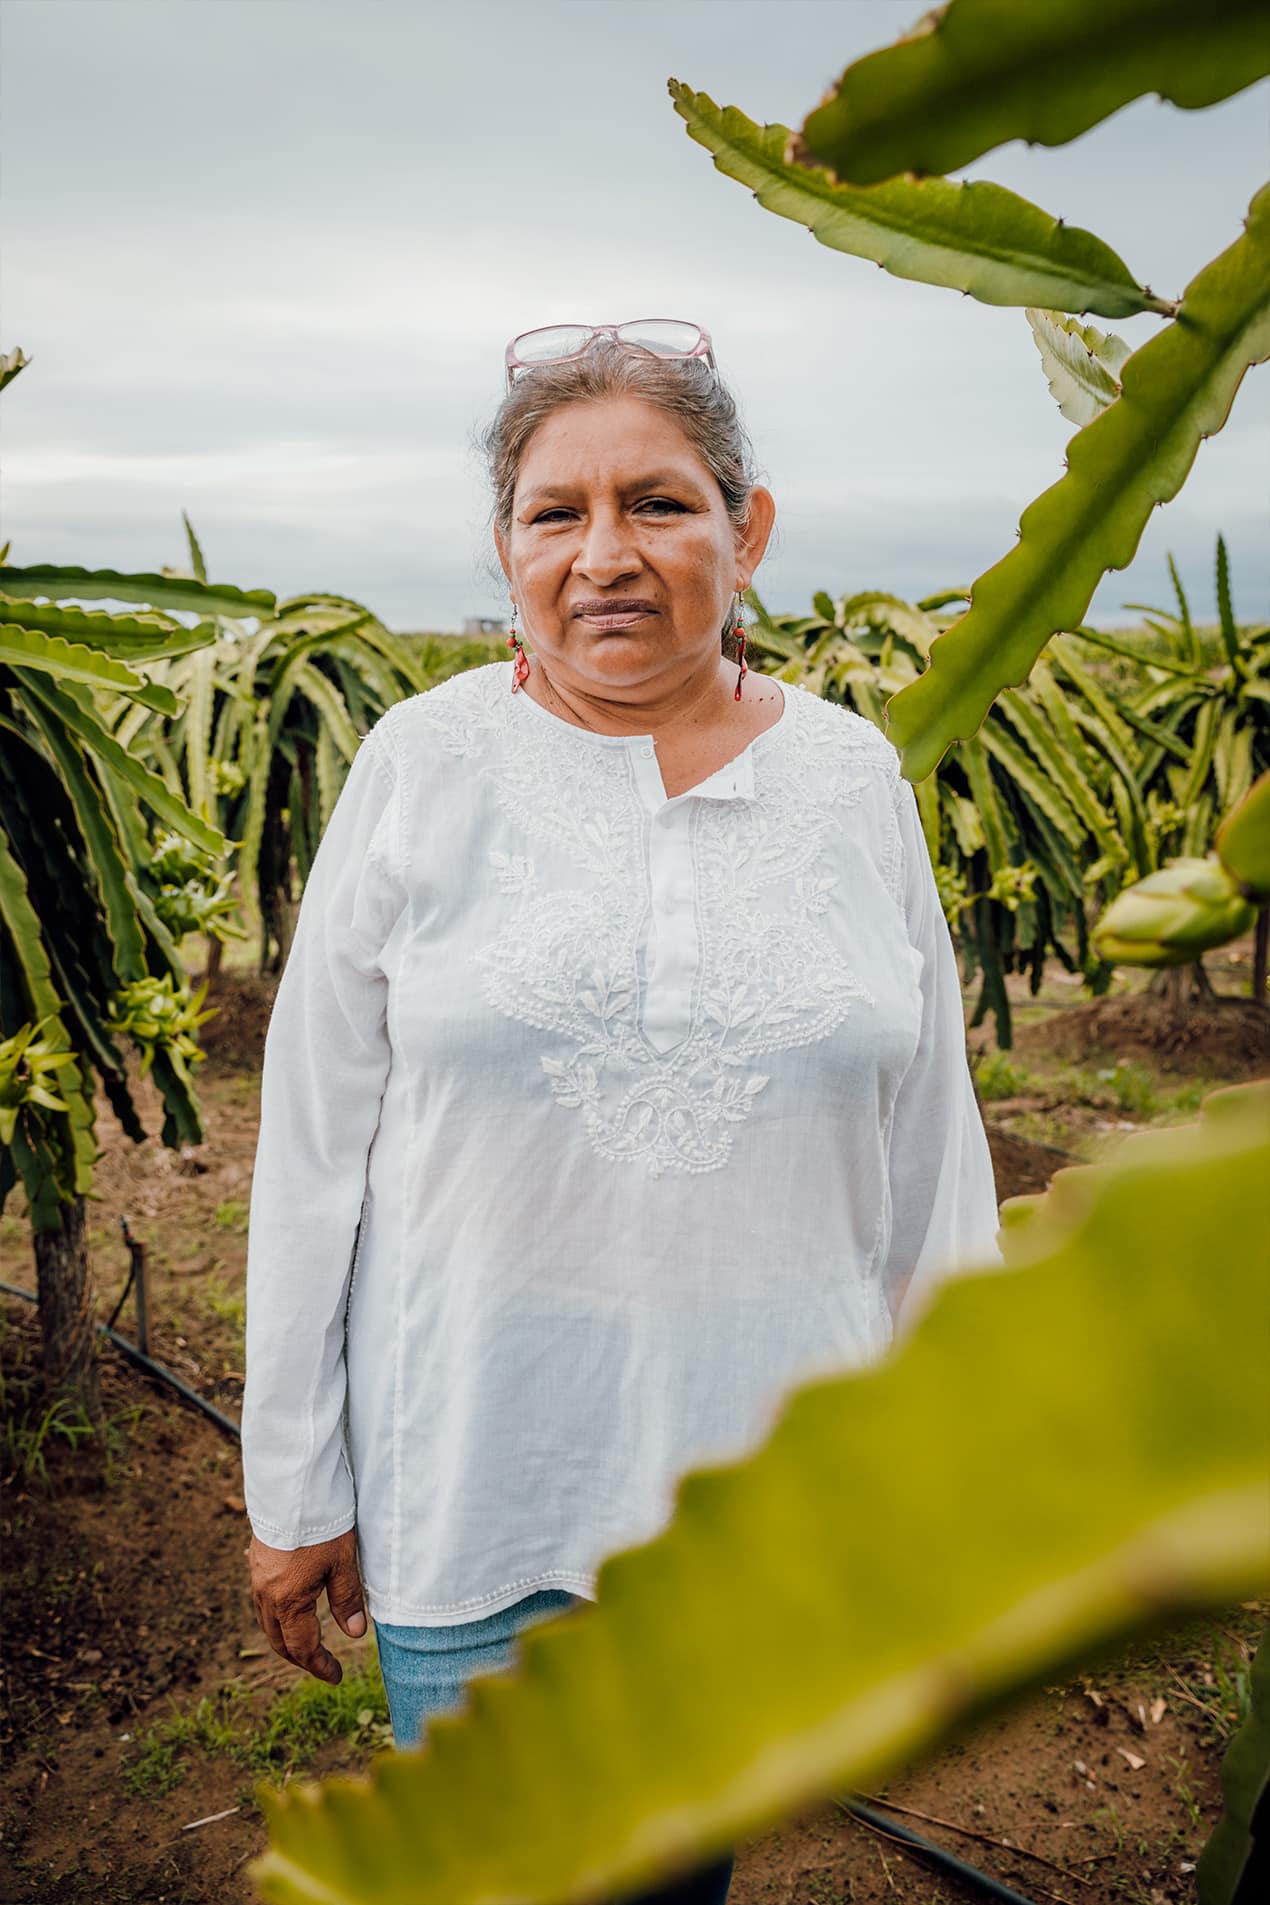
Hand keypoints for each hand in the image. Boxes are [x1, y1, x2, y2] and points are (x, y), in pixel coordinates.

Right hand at [249, 1526, 366, 1684]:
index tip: (335, 1676)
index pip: (302, 1647)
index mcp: (288, 1600)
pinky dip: (278, 1617)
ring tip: (309, 1642)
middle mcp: (266, 1594)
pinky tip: (293, 1610)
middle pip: (280, 1640)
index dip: (319, 1665)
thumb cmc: (321, 1522)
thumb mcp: (342, 1562)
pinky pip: (263, 1602)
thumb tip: (354, 1634)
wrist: (291, 1485)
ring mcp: (257, 1578)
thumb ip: (347, 1600)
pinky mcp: (256, 1561)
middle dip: (301, 1657)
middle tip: (322, 1665)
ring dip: (287, 1638)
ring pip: (268, 1622)